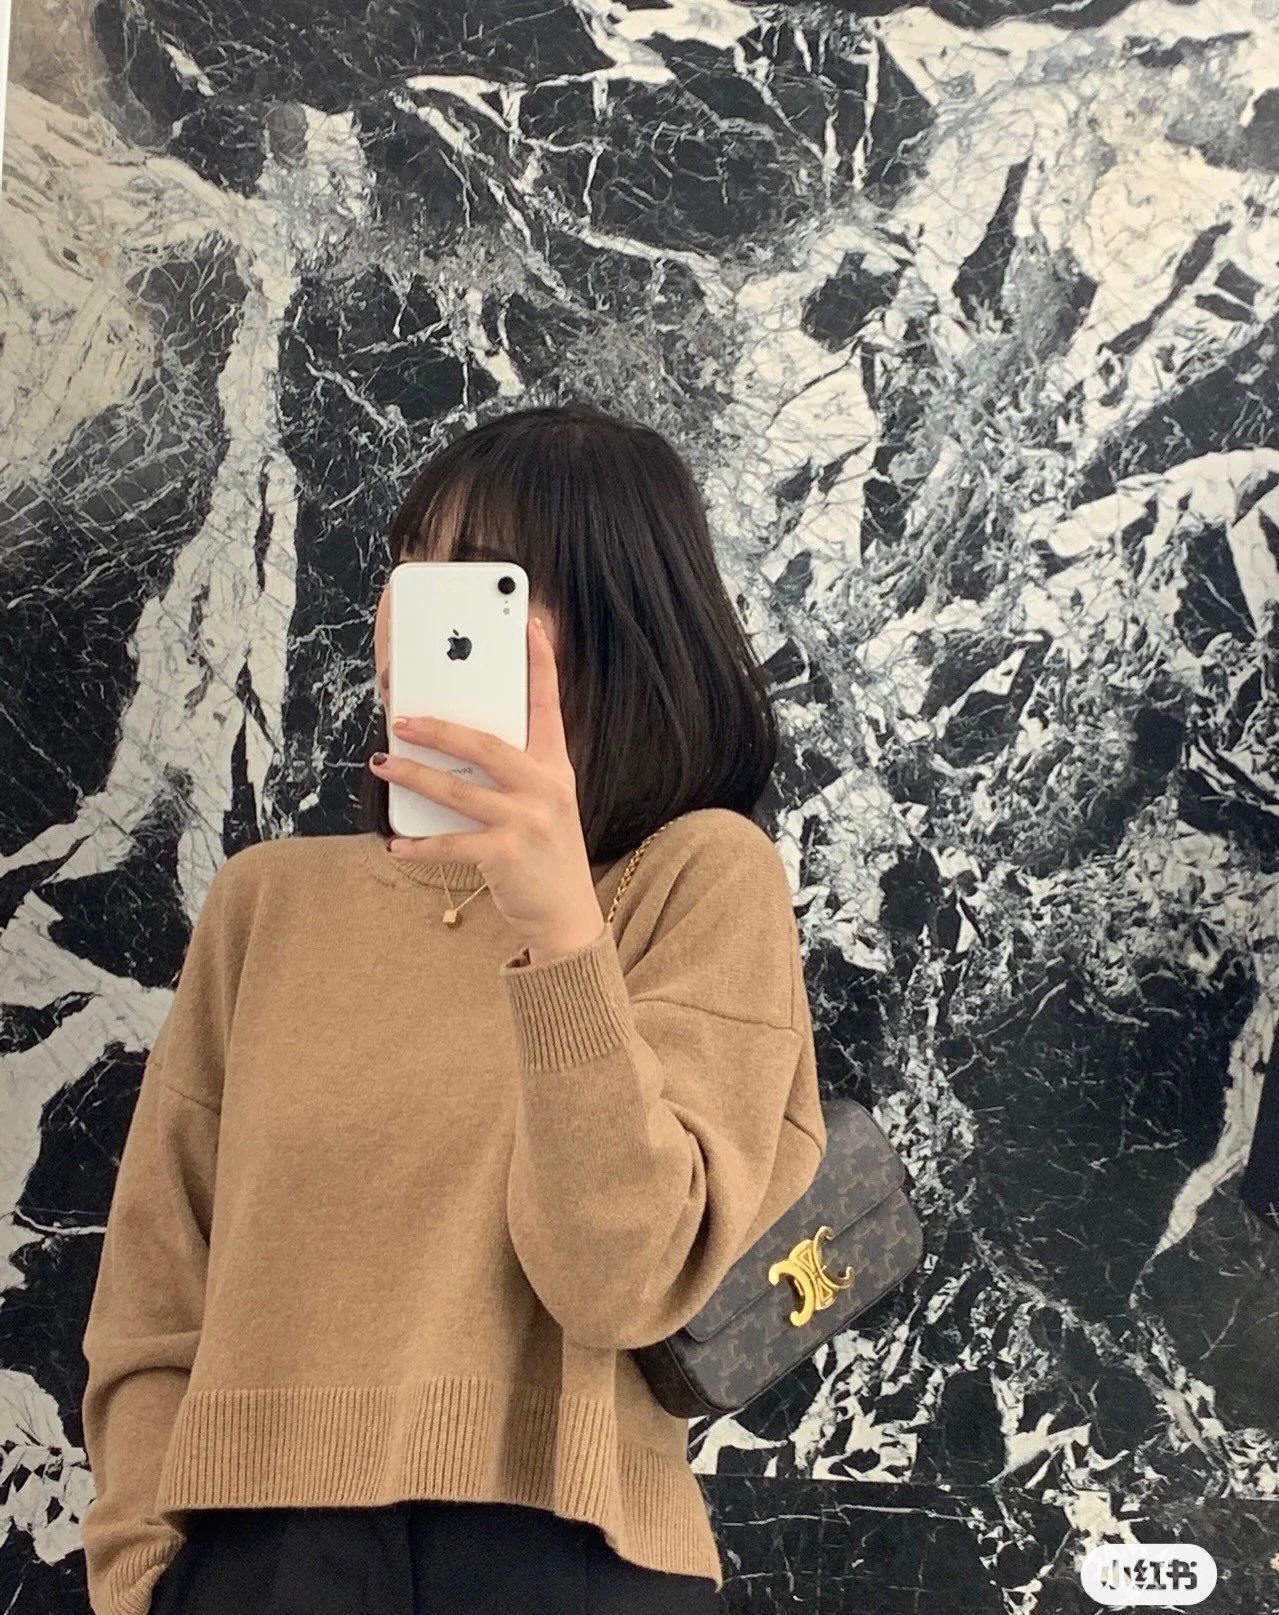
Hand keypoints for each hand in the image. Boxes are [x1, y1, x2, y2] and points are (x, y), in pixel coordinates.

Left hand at [368, 616, 605, 962]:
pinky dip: (419, 845)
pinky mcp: (507, 854)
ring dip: (414, 776)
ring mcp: (528, 821)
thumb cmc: (546, 855)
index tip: (530, 626)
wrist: (568, 915)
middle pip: (486, 744)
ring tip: (383, 764)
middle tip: (402, 718)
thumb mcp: (545, 805)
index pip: (549, 707)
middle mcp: (546, 788)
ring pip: (458, 790)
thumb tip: (454, 746)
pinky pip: (451, 843)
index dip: (541, 665)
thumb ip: (514, 773)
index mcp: (556, 769)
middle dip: (438, 728)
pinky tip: (396, 844)